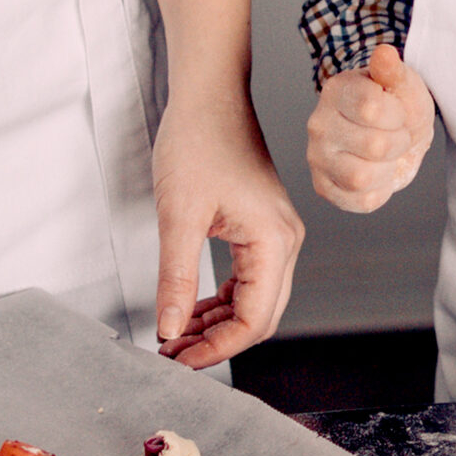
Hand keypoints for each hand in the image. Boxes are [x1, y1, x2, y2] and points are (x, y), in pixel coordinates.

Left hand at [153, 93, 303, 368]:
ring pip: (254, 302)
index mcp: (273, 241)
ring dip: (217, 324)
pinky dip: (220, 300)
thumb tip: (171, 330)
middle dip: (217, 342)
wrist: (209, 96)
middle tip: (173, 356)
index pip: (254, 319)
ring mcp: (277, 236)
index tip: (178, 360)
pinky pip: (248, 280)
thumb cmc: (197, 140)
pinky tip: (190, 308)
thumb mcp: (178, 215)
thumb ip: (176, 278)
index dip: (217, 348)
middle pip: (260, 317)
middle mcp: (285, 242)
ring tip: (175, 336)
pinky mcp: (262, 229)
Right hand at [308, 43, 431, 212]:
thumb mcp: (404, 84)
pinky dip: (381, 190)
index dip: (397, 115)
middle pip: (374, 147)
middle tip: (394, 134)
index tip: (396, 111)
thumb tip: (384, 53)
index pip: (372, 109)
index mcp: (335, 91)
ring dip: (388, 168)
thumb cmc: (398, 105)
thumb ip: (393, 71)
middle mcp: (318, 124)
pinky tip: (378, 172)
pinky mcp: (324, 187)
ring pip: (363, 178)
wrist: (396, 133)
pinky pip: (362, 201)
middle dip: (398, 142)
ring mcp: (317, 158)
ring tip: (386, 155)